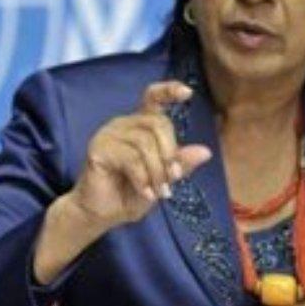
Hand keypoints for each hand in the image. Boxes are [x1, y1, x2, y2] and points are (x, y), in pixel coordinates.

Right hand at [65, 80, 211, 231]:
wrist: (102, 214)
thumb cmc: (130, 194)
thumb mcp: (163, 180)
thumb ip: (180, 164)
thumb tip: (206, 151)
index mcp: (140, 125)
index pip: (153, 98)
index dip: (169, 91)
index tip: (188, 93)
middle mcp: (124, 124)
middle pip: (158, 123)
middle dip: (170, 154)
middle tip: (172, 180)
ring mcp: (109, 133)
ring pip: (145, 142)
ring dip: (157, 171)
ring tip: (158, 192)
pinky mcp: (98, 148)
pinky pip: (131, 158)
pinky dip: (143, 179)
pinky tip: (146, 193)